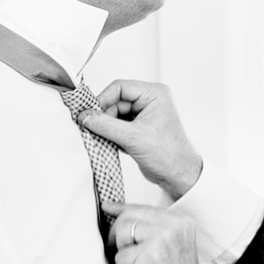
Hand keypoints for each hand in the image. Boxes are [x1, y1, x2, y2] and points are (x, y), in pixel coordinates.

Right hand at [78, 80, 202, 199]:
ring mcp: (144, 115)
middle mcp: (149, 101)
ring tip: (108, 140)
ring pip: (114, 114)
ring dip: (107, 127)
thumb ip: (105, 125)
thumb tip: (85, 117)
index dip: (102, 99)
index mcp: (154, 94)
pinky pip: (117, 125)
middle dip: (105, 116)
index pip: (120, 87)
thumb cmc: (169, 155)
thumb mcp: (133, 138)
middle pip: (115, 101)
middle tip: (95, 129)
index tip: (89, 114)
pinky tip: (114, 144)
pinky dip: (111, 134)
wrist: (178, 176)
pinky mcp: (138, 128)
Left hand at [107, 203, 202, 263]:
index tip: (108, 207)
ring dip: (122, 255)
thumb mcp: (170, 246)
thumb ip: (152, 229)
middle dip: (116, 236)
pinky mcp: (148, 254)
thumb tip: (119, 215)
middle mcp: (173, 225)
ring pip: (122, 233)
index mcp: (180, 221)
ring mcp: (161, 237)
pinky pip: (121, 257)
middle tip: (117, 252)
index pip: (143, 208)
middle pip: (129, 218)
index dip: (121, 209)